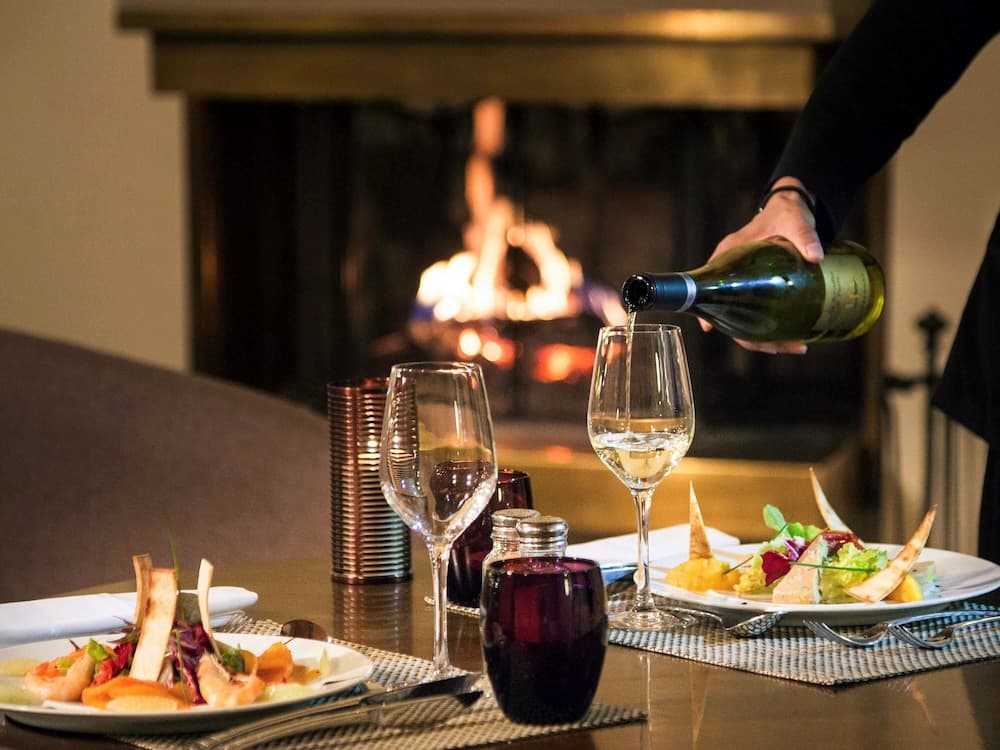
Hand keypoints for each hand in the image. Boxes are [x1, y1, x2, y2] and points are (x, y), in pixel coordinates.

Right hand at [700, 177, 820, 354]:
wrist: (797, 208)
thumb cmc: (787, 212)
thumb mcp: (794, 220)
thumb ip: (804, 236)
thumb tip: (816, 257)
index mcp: (728, 257)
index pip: (710, 290)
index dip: (711, 312)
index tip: (711, 328)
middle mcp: (733, 275)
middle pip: (732, 316)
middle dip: (754, 338)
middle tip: (783, 347)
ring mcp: (747, 285)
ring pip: (748, 321)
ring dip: (768, 339)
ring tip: (796, 346)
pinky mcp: (763, 290)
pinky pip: (762, 316)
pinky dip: (774, 330)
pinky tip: (794, 338)